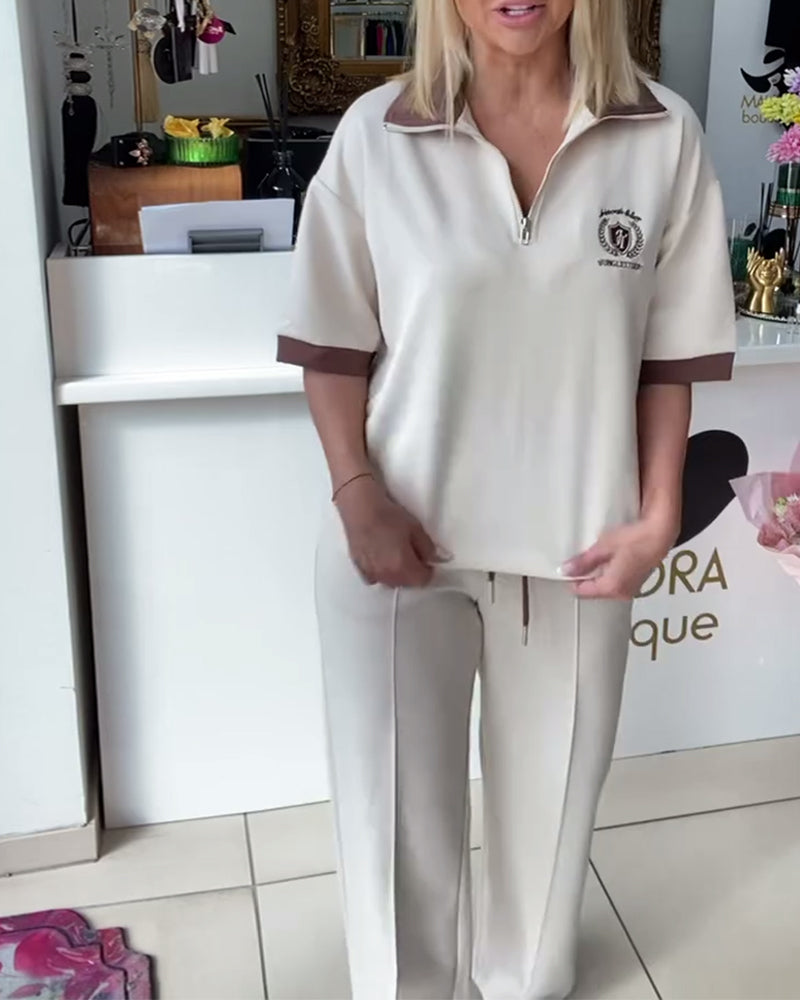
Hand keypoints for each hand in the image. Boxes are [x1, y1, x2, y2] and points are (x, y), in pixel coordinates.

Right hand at [335, 477, 444, 587]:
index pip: (423, 580)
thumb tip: (438, 559)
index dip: (428, 569)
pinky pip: (375, 578)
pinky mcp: (360, 569)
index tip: (425, 557)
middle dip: (413, 572)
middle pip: (407, 583)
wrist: (361, 509)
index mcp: (404, 568)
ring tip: (394, 555)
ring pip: (391, 582)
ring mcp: (372, 574)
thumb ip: (429, 548)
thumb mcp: (416, 529)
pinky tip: (380, 558)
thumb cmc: (390, 517)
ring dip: (397, 574)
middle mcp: (388, 576)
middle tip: (410, 553)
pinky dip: (380, 572)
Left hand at [563, 517, 677, 599]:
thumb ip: (584, 561)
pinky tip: (611, 557)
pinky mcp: (638, 582)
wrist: (661, 534)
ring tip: (597, 555)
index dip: (572, 579)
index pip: (582, 591)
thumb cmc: (632, 538)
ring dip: (598, 574)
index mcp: (610, 587)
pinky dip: (610, 573)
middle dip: (585, 576)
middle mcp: (621, 594)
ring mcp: (631, 589)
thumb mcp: (603, 547)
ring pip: (605, 586)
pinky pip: (616, 582)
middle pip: (594, 590)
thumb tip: (565, 570)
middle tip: (581, 558)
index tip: (568, 565)